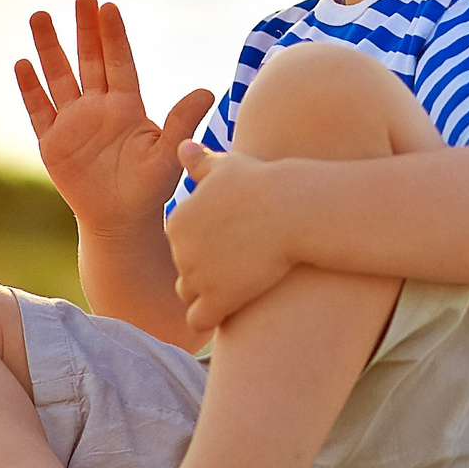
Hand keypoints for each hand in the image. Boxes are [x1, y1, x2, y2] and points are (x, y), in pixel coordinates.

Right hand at [15, 0, 212, 237]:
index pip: (119, 62)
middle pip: (89, 60)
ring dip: (49, 48)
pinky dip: (30, 88)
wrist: (120, 221)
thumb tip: (207, 90)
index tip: (108, 6)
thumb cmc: (149, 188)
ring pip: (59, 77)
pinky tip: (23, 64)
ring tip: (40, 16)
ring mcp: (73, 122)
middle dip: (84, 30)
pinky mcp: (52, 141)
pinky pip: (39, 109)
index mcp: (127, 105)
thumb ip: (182, 122)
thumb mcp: (169, 154)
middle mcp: (98, 107)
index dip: (113, 36)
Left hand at [165, 141, 298, 332]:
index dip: (205, 244)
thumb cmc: (264, 183)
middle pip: (185, 269)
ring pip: (190, 294)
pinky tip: (231, 308)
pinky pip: (198, 320)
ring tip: (241, 282)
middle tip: (241, 261)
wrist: (291, 208)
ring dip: (209, 293)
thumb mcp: (227, 165)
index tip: (232, 239)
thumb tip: (184, 147)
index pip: (181, 242)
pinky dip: (211, 317)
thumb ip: (200, 162)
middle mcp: (179, 250)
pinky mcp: (217, 300)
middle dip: (206, 269)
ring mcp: (197, 276)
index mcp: (176, 221)